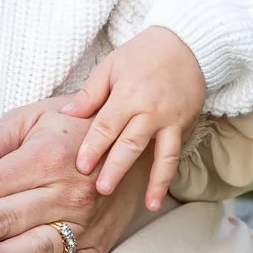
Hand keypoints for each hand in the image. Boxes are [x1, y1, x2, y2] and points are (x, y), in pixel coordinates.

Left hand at [59, 27, 206, 211]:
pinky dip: (168, 178)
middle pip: (131, 144)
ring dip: (153, 182)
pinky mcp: (184, 127)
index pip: (107, 125)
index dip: (94, 147)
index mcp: (128, 95)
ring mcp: (170, 121)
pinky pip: (176, 155)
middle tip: (101, 190)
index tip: (81, 166)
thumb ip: (90, 94)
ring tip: (146, 207)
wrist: (186, 45)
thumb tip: (66, 115)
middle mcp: (150, 111)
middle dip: (116, 168)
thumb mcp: (111, 66)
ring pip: (160, 155)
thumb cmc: (142, 54)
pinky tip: (159, 197)